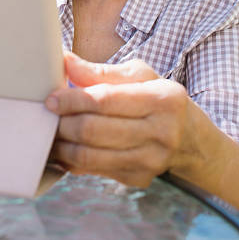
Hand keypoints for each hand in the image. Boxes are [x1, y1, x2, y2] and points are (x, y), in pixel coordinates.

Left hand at [45, 52, 190, 187]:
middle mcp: (161, 133)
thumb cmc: (159, 98)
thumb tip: (65, 60)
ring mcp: (151, 161)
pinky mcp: (139, 179)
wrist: (192, 139)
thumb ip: (101, 71)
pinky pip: (95, 171)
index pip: (107, 101)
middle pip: (95, 130)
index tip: (51, 98)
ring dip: (63, 145)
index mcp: (163, 99)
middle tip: (46, 115)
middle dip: (64, 123)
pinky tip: (64, 149)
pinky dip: (73, 161)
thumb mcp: (140, 76)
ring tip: (50, 132)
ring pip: (91, 156)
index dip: (74, 100)